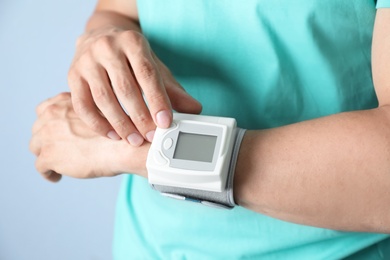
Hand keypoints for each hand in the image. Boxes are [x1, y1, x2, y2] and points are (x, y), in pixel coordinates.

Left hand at [29, 92, 148, 181]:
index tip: (57, 131)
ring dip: (45, 155)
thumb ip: (87, 113)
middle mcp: (51, 116)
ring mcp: (47, 136)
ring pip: (36, 147)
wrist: (125, 146)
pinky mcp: (49, 156)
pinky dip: (48, 173)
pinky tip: (57, 177)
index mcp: (64, 103)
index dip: (50, 121)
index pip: (45, 109)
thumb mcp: (101, 111)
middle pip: (38, 128)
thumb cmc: (120, 130)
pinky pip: (41, 168)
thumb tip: (85, 125)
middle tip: (58, 149)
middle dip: (46, 139)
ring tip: (55, 165)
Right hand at [68, 27, 201, 145]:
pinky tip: (113, 135)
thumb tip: (194, 109)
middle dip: (140, 117)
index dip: (157, 100)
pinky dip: (98, 124)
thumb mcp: (154, 68)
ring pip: (103, 98)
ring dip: (120, 124)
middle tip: (150, 136)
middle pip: (125, 88)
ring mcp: (86, 61)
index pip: (147, 74)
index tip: (165, 123)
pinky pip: (82, 105)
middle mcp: (107, 48)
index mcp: (132, 43)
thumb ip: (172, 90)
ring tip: (134, 140)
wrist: (100, 38)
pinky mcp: (72, 76)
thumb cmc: (132, 58)